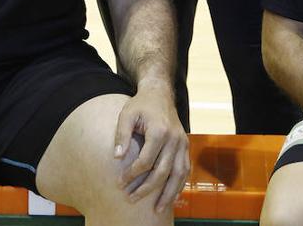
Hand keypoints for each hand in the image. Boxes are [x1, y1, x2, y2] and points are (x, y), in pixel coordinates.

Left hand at [113, 82, 189, 212]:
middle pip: (162, 171)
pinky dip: (179, 186)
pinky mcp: (186, 147)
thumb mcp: (126, 114)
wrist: (160, 94)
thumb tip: (117, 157)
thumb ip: (122, 135)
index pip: (146, 161)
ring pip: (178, 174)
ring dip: (168, 194)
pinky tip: (172, 198)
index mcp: (159, 131)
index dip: (132, 175)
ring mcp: (182, 143)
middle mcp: (174, 139)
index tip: (120, 183)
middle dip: (146, 188)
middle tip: (131, 199)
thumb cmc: (140, 105)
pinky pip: (185, 170)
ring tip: (157, 209)